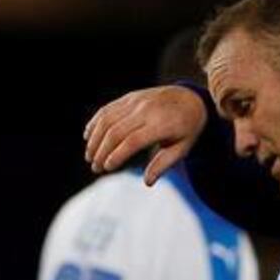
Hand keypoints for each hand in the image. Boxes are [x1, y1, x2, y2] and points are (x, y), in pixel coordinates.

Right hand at [84, 85, 208, 184]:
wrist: (191, 99)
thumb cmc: (187, 129)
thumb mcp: (182, 149)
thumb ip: (163, 164)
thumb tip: (147, 182)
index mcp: (162, 124)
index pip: (133, 141)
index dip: (117, 155)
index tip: (107, 168)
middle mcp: (147, 110)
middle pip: (116, 131)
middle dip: (102, 151)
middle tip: (95, 168)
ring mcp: (136, 101)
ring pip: (107, 119)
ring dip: (95, 138)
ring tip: (90, 156)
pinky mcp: (130, 97)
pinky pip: (108, 109)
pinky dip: (95, 123)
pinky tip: (88, 137)